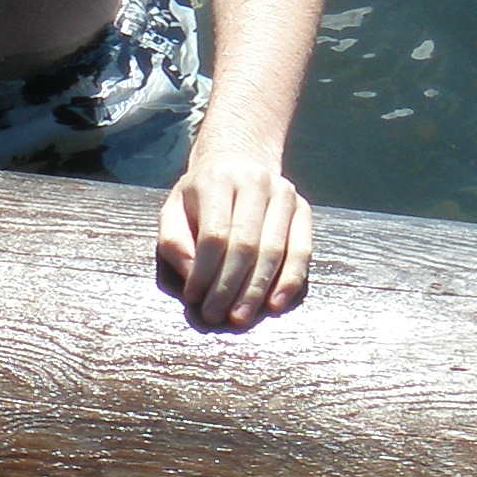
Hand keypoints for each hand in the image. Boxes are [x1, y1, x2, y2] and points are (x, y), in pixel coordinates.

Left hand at [157, 143, 313, 329]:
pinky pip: (302, 249)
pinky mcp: (303, 208)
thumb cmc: (200, 196)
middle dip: (229, 286)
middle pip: (245, 244)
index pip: (213, 234)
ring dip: (257, 290)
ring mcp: (283, 193)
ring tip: (241, 317)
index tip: (194, 297)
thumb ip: (174, 242)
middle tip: (217, 315)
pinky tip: (275, 303)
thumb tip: (193, 276)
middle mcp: (254, 181)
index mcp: (217, 179)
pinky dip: (290, 280)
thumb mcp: (174, 210)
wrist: (238, 159)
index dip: (204, 271)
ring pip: (274, 250)